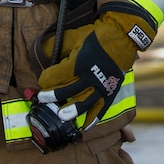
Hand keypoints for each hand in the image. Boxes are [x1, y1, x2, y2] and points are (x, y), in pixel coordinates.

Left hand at [36, 8, 154, 127]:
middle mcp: (90, 76)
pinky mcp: (110, 91)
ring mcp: (101, 85)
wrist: (122, 37)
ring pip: (84, 102)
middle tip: (43, 100)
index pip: (58, 75)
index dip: (47, 79)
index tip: (41, 81)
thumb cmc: (96, 36)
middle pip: (68, 90)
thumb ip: (58, 46)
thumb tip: (41, 52)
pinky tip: (85, 126)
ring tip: (61, 117)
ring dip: (72, 110)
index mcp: (80, 61)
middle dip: (53, 96)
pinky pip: (101, 108)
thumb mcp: (74, 37)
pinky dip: (93, 118)